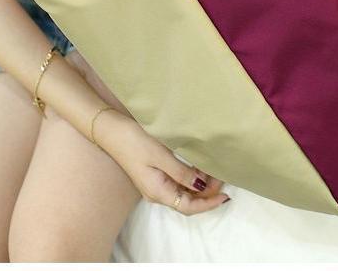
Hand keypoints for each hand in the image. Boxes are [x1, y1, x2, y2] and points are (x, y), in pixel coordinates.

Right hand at [94, 106, 230, 214]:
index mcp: (158, 192)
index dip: (208, 204)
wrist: (111, 130)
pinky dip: (191, 177)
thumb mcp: (161, 156)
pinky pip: (177, 181)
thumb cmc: (134, 141)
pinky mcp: (155, 172)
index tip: (225, 195)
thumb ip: (182, 172)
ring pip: (183, 191)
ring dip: (200, 185)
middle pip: (187, 201)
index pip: (188, 207)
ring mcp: (155, 182)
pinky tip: (200, 166)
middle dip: (207, 193)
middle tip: (223, 177)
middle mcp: (157, 192)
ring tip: (216, 171)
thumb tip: (202, 186)